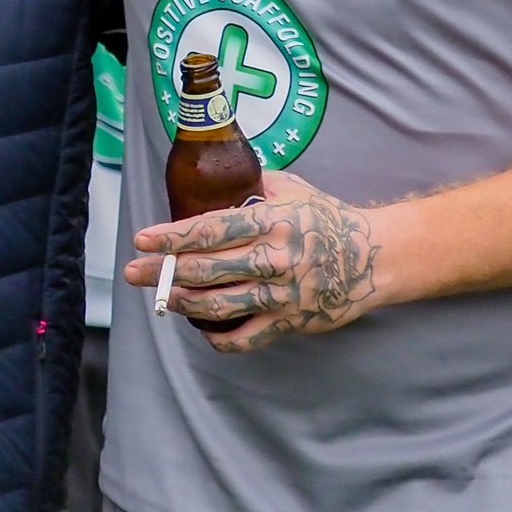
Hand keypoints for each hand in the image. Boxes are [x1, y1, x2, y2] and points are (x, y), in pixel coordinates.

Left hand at [125, 170, 380, 352]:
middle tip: (134, 272)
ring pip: (219, 305)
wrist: (376, 257)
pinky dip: (218, 337)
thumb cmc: (328, 219)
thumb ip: (254, 183)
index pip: (211, 229)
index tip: (142, 239)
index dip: (172, 236)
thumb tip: (215, 173)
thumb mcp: (293, 189)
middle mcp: (275, 258)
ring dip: (182, 302)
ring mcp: (282, 294)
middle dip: (163, 272)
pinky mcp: (291, 322)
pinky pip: (245, 338)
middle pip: (205, 269)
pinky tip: (201, 328)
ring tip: (161, 297)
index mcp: (272, 222)